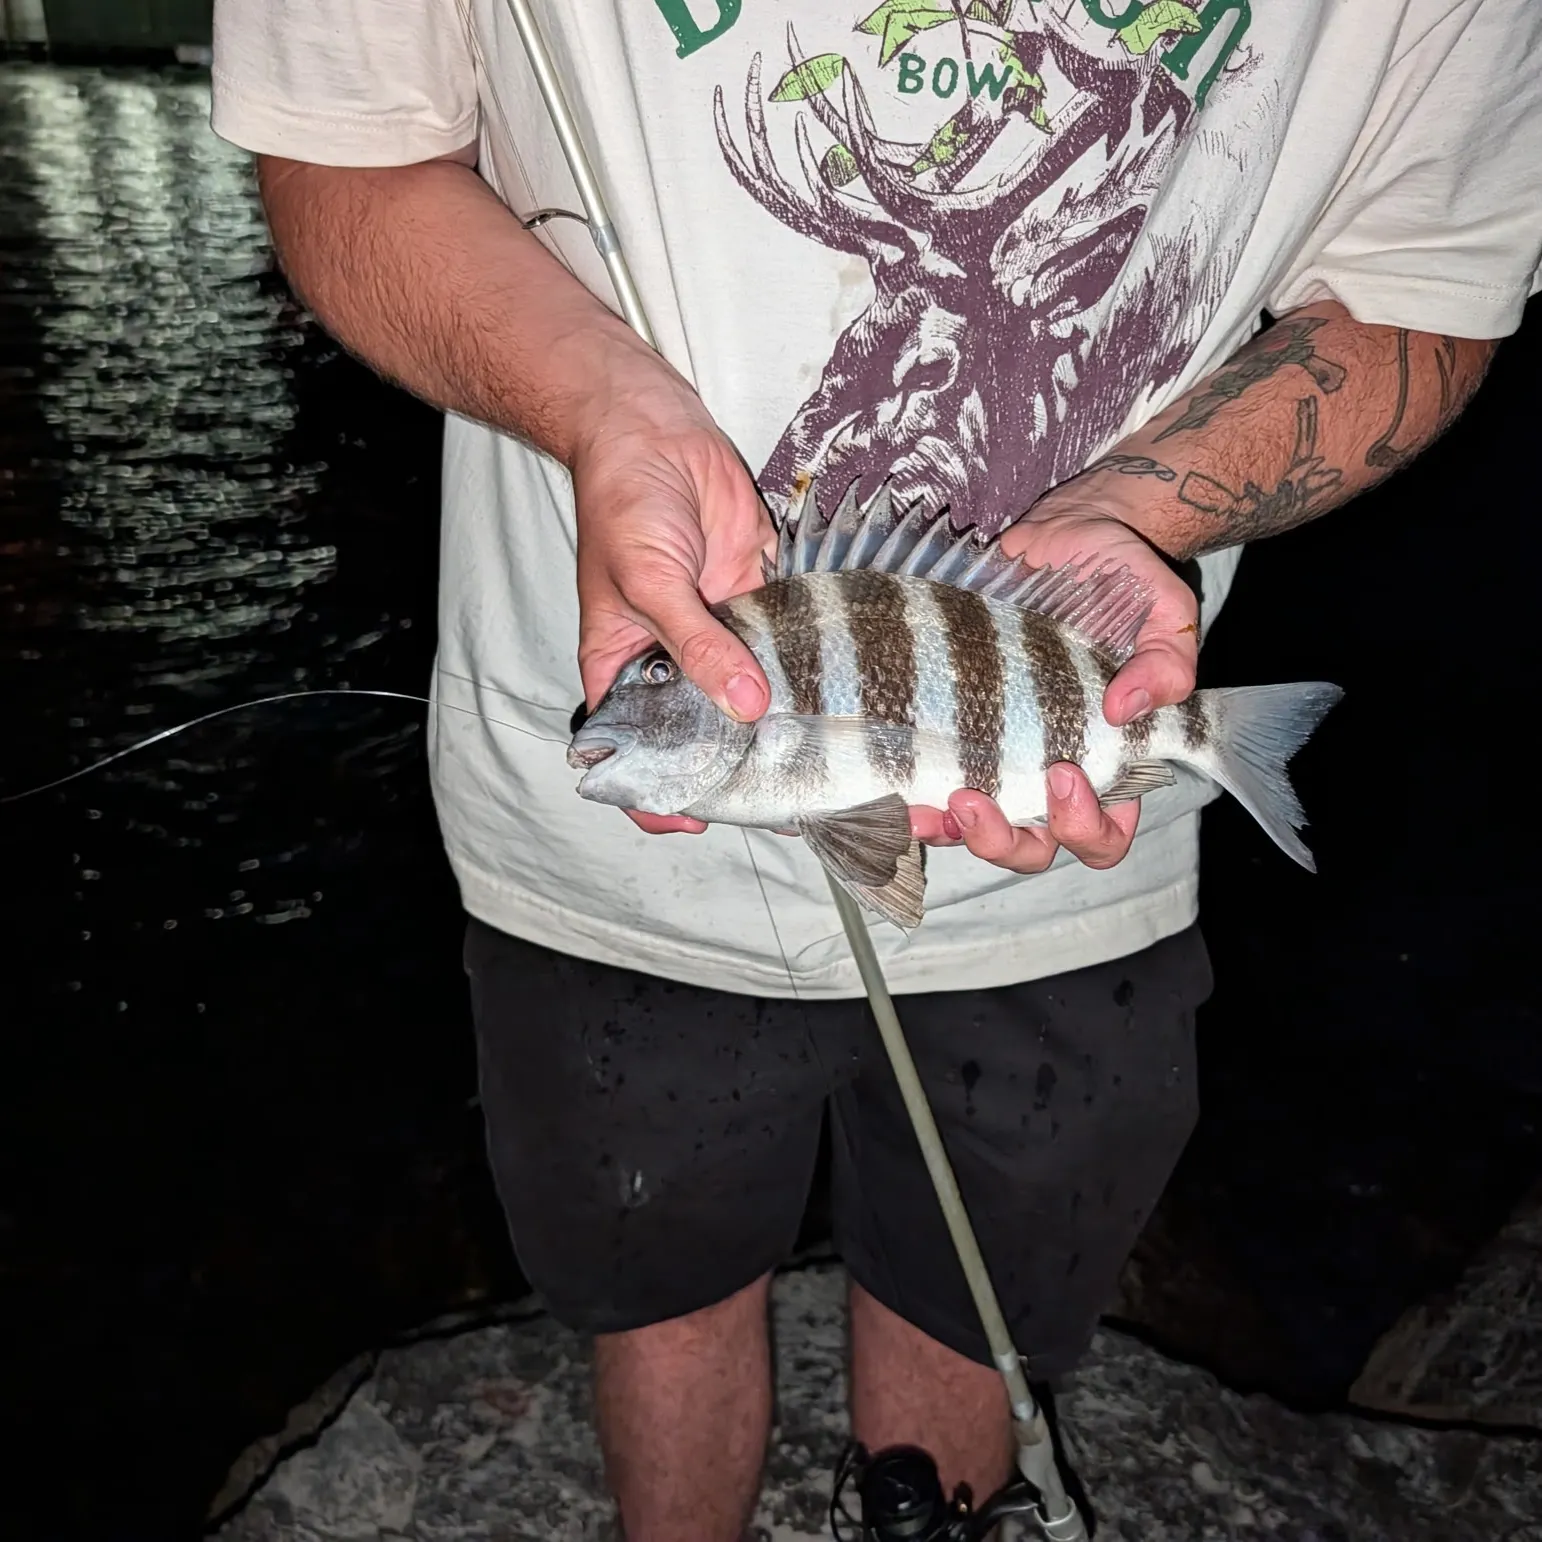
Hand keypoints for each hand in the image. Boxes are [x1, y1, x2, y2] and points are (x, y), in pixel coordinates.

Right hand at [569, 348, 775, 834]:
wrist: (653, 431)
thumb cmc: (624, 505)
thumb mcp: (649, 584)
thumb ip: (697, 646)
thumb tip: (746, 704)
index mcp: (623, 673)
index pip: (632, 753)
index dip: (656, 793)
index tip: (695, 818)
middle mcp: (673, 668)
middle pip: (702, 734)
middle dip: (733, 764)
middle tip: (777, 795)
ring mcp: (720, 640)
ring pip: (751, 698)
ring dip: (779, 723)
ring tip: (817, 759)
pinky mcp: (760, 608)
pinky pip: (786, 650)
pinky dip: (808, 671)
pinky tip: (838, 697)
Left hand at [910, 492, 1197, 872]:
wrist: (1063, 534)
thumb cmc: (1121, 577)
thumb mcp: (1163, 610)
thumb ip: (1166, 660)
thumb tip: (1127, 709)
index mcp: (1111, 765)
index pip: (1104, 834)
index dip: (1084, 826)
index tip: (1063, 772)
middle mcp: (1050, 775)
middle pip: (1034, 848)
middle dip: (1004, 842)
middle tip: (975, 801)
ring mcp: (999, 759)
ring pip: (977, 830)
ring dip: (950, 833)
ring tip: (926, 808)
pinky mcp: (953, 734)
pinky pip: (933, 789)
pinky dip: (915, 802)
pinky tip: (894, 792)